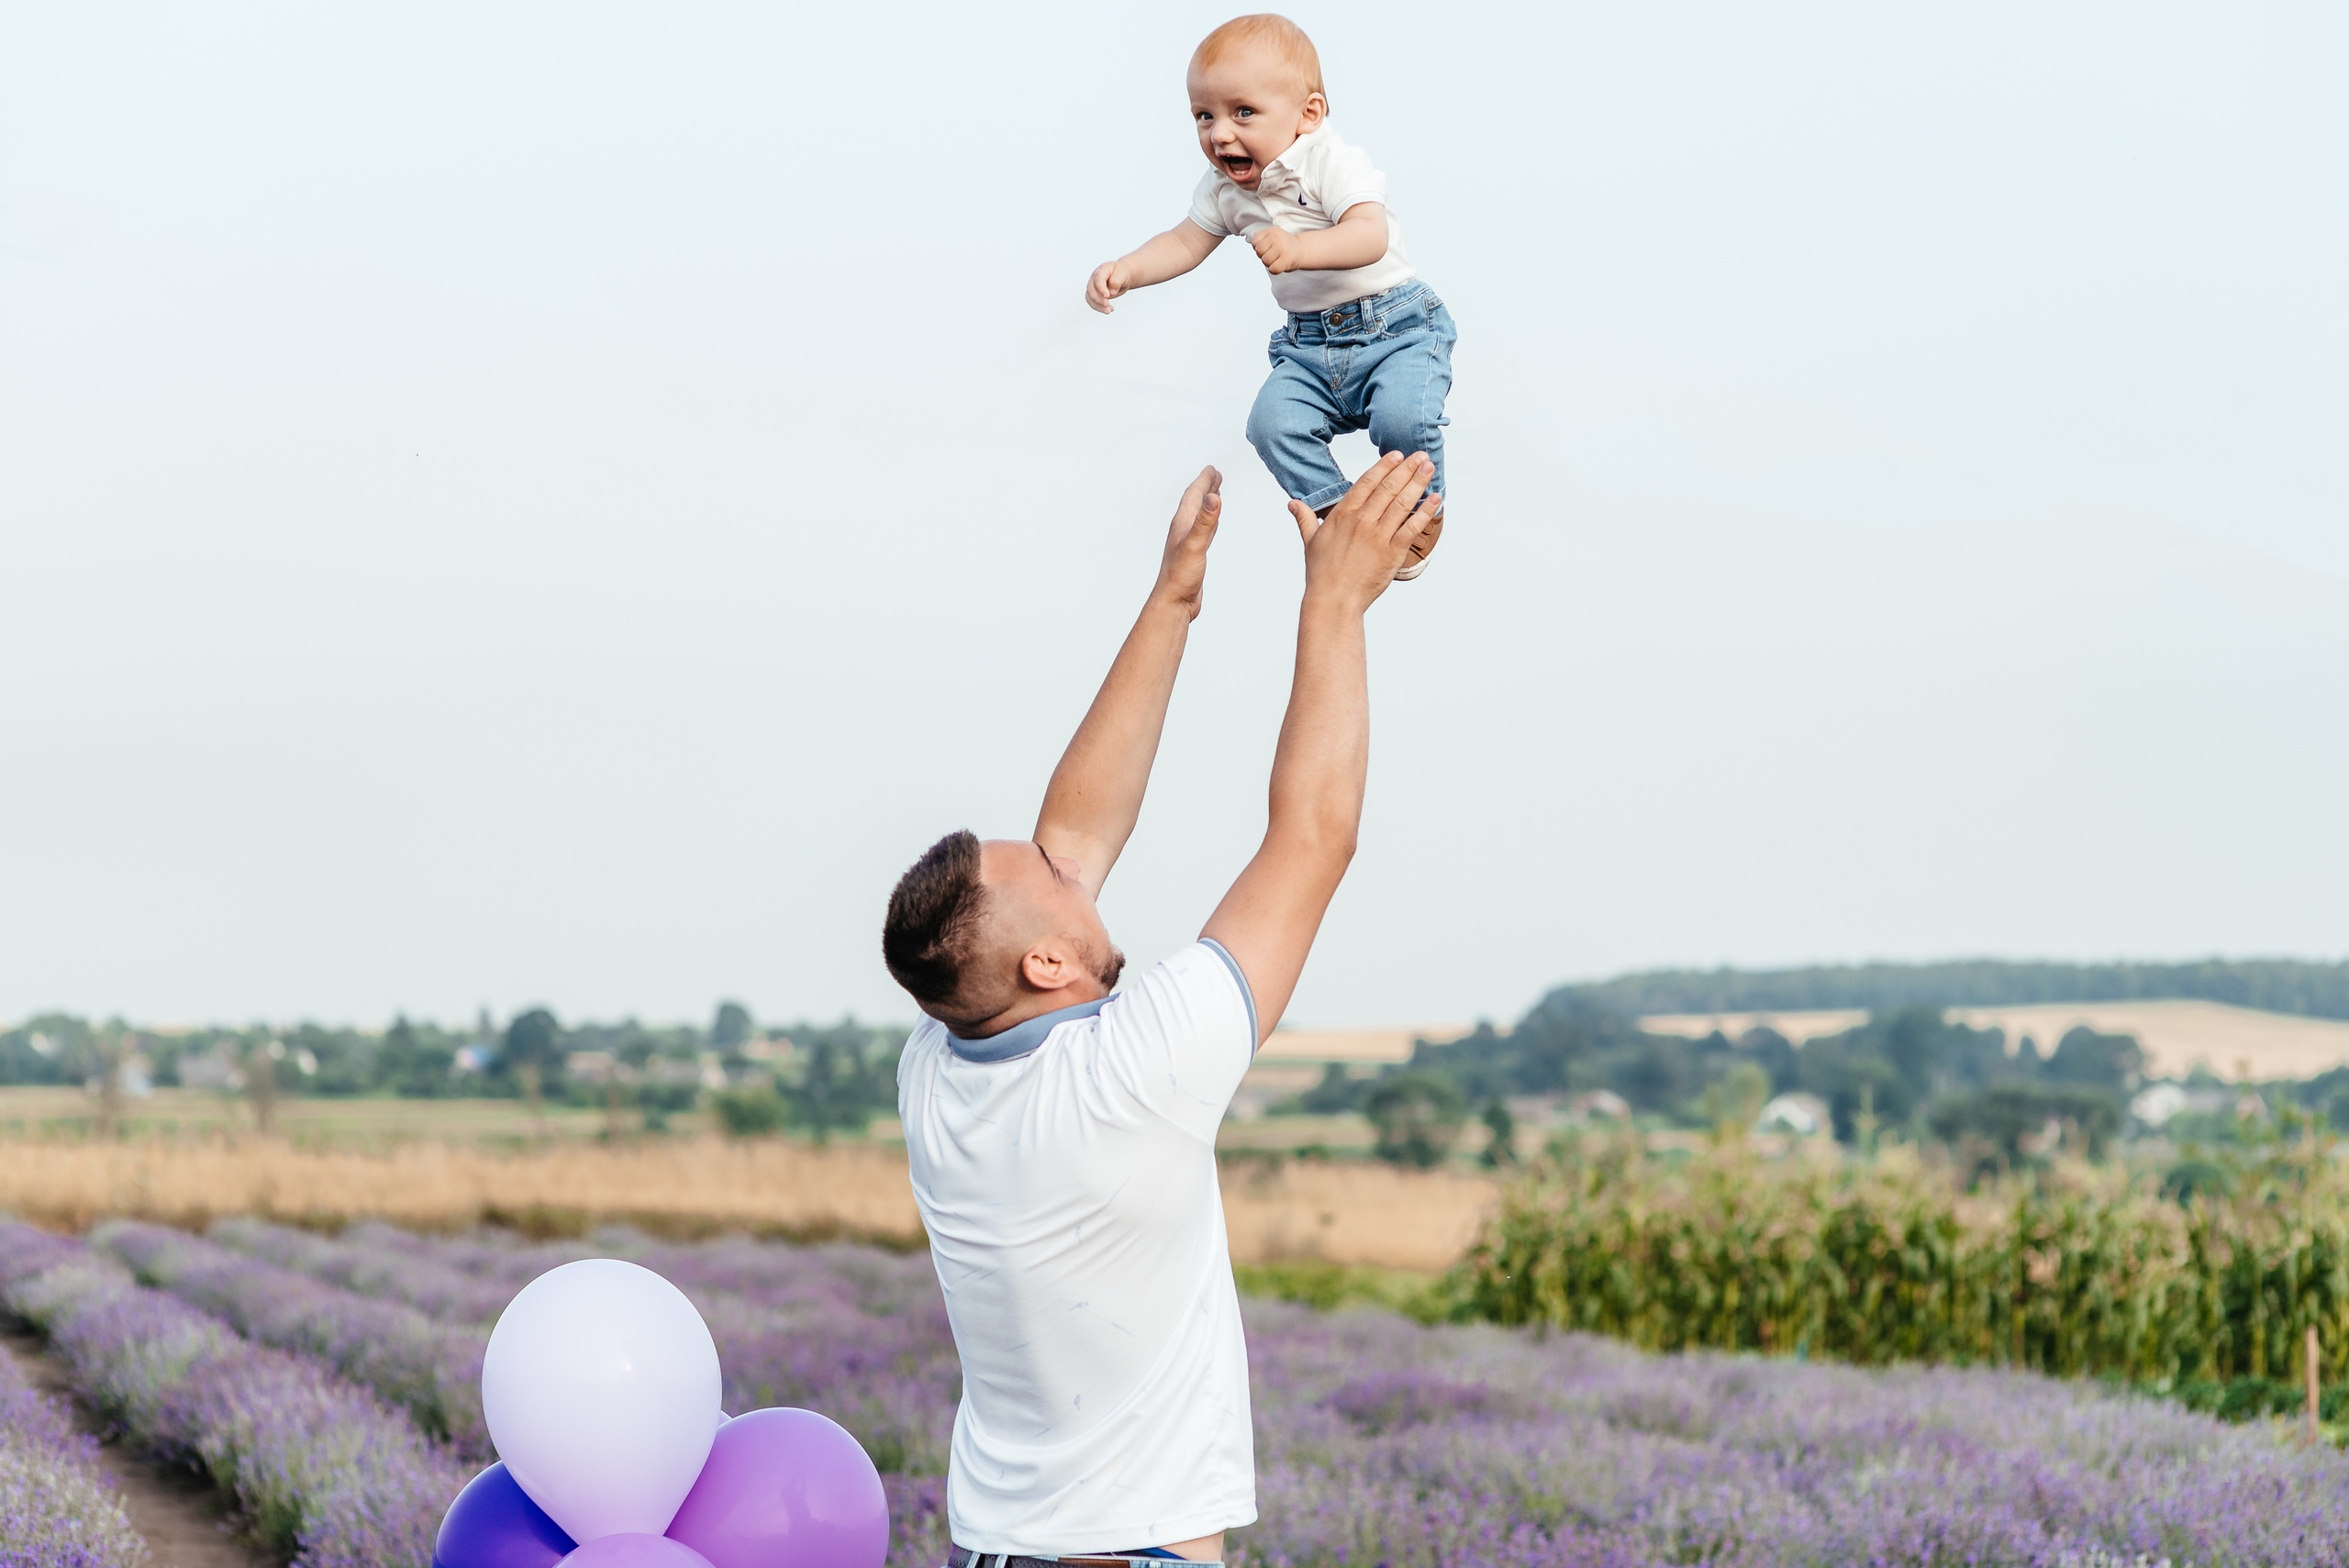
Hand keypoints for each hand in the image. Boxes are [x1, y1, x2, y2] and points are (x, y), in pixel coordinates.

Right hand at [1086, 259, 1131, 312]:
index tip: (1107, 296)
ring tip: (1109, 310)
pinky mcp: (1095, 294)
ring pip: (1090, 297)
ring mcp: (1093, 286)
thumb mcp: (1123, 274)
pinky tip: (1108, 310)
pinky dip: (1099, 308)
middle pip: (1091, 290)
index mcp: (1102, 270)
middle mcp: (1095, 278)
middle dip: (1098, 299)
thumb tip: (1111, 292)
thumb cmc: (1122, 273)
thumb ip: (1116, 281)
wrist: (1123, 276)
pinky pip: (1092, 302)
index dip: (1101, 288)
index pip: (1098, 279)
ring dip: (1098, 306)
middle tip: (1107, 305)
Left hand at [1154, 467, 1223, 619]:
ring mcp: (1188, 542)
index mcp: (1182, 524)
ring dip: (1207, 504)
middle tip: (1215, 475)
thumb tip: (1214, 497)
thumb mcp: (1195, 545)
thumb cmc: (1180, 576)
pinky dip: (1209, 523)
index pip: (1194, 496)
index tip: (1213, 469)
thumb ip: (1205, 522)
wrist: (1173, 602)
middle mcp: (1183, 530)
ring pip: (1199, 516)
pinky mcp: (1194, 555)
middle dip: (1205, 487)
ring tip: (1214, 495)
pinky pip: (1203, 532)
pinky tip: (1211, 526)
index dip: (1204, 481)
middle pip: (1195, 503)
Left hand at [1249, 226, 1301, 273]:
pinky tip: (1280, 265)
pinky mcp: (1287, 259)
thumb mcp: (1271, 236)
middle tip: (1271, 255)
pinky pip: (1273, 269)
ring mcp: (1283, 248)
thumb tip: (1252, 241)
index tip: (1266, 248)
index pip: (1254, 242)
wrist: (1301, 249)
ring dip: (1269, 263)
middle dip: (1262, 256)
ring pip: (1265, 261)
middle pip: (1259, 252)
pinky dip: (1274, 270)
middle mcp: (1277, 237)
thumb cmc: (1282, 245)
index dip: (1258, 248)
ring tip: (1276, 259)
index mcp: (1271, 230)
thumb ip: (1260, 237)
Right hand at [1289, 453, 1440, 611]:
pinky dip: (1426, 511)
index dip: (1384, 466)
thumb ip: (1305, 518)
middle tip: (1420, 455)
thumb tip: (1293, 504)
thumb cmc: (1322, 573)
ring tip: (1429, 468)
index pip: (1367, 482)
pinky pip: (1413, 527)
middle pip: (1389, 487)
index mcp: (1343, 514)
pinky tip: (1435, 498)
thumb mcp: (1310, 541)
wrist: (1333, 600)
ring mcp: (1379, 535)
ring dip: (1418, 482)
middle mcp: (1362, 521)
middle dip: (1407, 468)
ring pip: (1402, 502)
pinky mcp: (1393, 552)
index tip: (1397, 455)